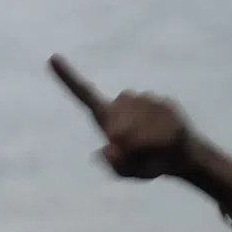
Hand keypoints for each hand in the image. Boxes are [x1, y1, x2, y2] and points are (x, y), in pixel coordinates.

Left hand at [49, 55, 195, 179]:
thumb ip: (116, 166)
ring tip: (154, 146)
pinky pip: (159, 121)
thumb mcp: (129, 172)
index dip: (67, 77)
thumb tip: (105, 150)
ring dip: (146, 139)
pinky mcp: (162, 101)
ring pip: (139, 121)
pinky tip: (168, 138)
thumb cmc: (149, 165)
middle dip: (129, 141)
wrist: (180, 155)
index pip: (83, 95)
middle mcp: (121, 103)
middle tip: (140, 153)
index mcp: (106, 119)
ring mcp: (142, 99)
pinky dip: (163, 136)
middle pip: (117, 119)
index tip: (51, 58)